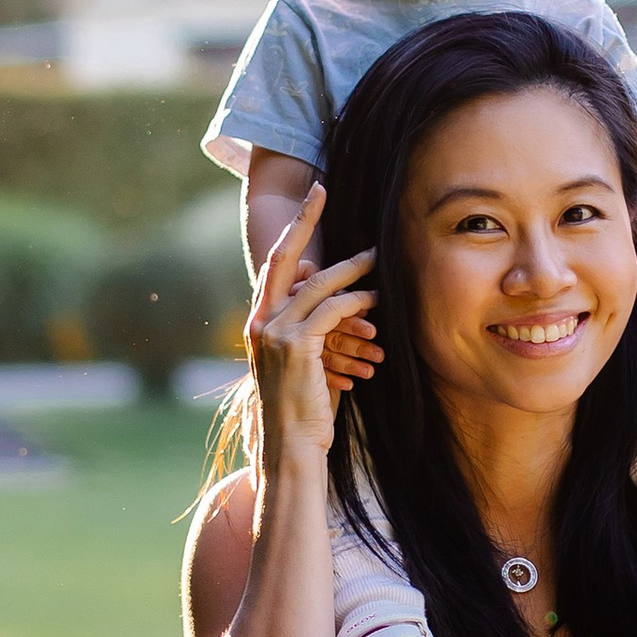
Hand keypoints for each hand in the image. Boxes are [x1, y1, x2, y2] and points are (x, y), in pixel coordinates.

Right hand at [244, 186, 378, 465]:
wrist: (290, 448)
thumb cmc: (302, 410)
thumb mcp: (302, 364)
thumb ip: (309, 329)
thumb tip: (326, 297)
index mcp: (259, 322)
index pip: (275, 266)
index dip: (292, 232)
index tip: (309, 202)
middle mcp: (261, 322)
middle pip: (284, 257)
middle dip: (304, 220)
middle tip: (322, 189)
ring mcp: (275, 333)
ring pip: (317, 284)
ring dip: (351, 268)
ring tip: (377, 255)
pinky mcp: (296, 346)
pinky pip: (332, 311)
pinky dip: (356, 302)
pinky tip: (376, 300)